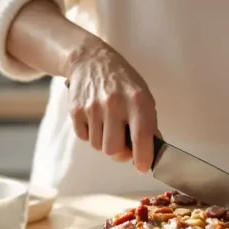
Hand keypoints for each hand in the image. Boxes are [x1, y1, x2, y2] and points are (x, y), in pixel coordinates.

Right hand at [67, 39, 158, 172]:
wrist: (91, 60)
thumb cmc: (123, 82)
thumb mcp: (143, 96)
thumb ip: (149, 123)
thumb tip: (152, 151)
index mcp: (137, 100)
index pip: (141, 136)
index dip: (142, 157)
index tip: (142, 167)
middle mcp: (114, 104)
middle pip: (113, 149)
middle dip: (119, 153)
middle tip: (122, 144)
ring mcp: (92, 107)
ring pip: (98, 146)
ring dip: (104, 142)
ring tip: (108, 124)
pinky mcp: (76, 110)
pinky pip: (84, 138)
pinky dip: (91, 134)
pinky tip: (95, 119)